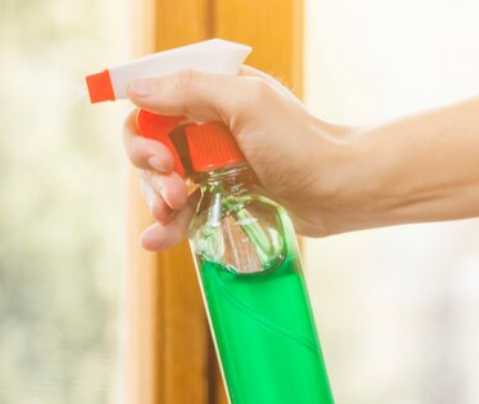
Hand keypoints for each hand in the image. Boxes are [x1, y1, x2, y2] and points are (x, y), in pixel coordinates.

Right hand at [122, 66, 353, 250]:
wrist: (341, 191)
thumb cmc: (302, 143)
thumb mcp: (247, 104)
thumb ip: (191, 90)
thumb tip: (136, 89)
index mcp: (212, 94)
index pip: (152, 107)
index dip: (144, 133)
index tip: (160, 158)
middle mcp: (207, 126)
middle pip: (150, 148)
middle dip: (153, 174)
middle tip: (176, 191)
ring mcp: (212, 164)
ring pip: (160, 183)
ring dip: (158, 201)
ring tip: (174, 213)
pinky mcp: (219, 197)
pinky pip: (180, 210)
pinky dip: (165, 226)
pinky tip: (155, 239)